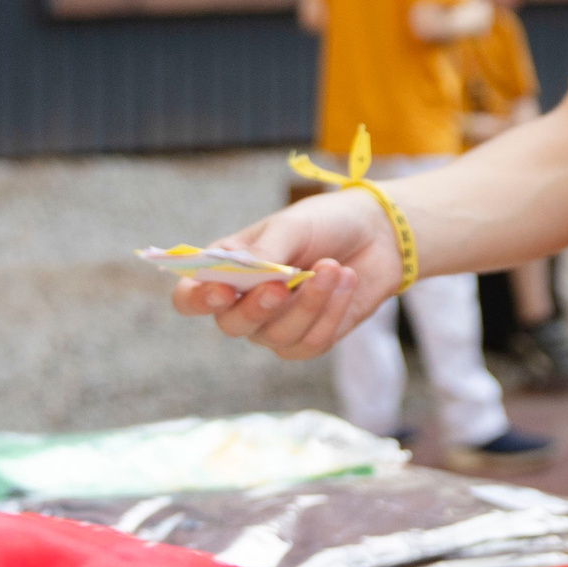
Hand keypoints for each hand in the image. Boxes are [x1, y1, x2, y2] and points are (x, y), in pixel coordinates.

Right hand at [168, 188, 396, 359]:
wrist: (377, 232)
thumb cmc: (324, 223)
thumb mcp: (292, 227)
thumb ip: (265, 252)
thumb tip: (247, 276)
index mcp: (226, 269)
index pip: (190, 298)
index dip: (198, 300)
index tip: (222, 291)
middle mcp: (243, 303)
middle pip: (231, 325)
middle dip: (258, 307)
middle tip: (284, 284)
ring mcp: (275, 326)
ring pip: (277, 335)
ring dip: (309, 302)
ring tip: (334, 266)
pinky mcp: (309, 339)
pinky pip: (310, 343)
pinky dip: (332, 312)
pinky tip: (346, 281)